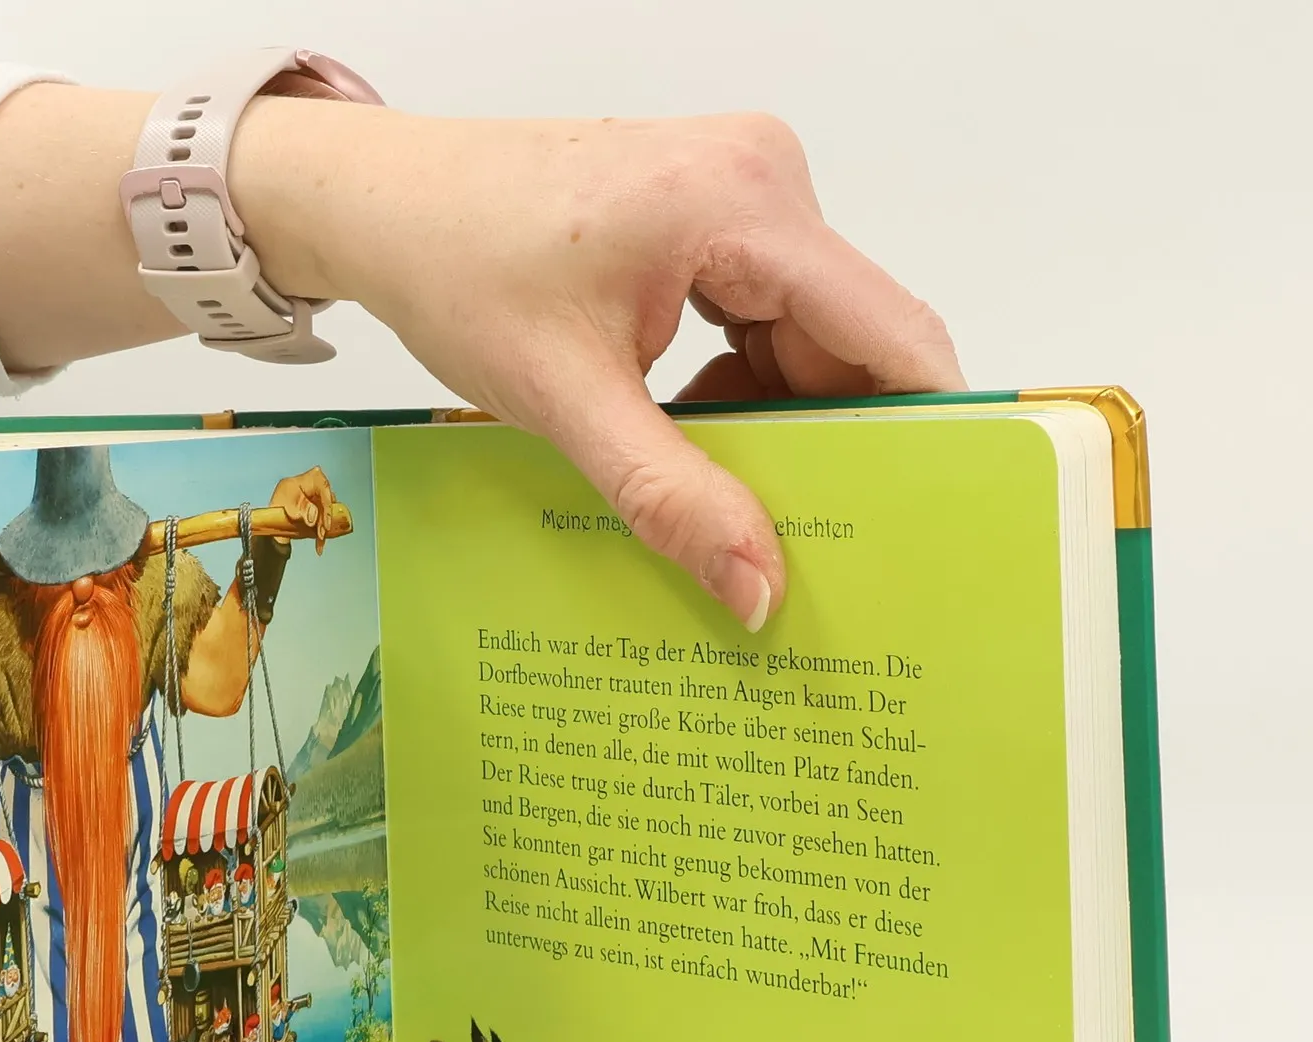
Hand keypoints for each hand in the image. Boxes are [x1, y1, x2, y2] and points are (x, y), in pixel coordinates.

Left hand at [238, 108, 962, 627]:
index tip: (928, 525)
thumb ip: (670, 499)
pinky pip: (762, 318)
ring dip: (777, 421)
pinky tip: (689, 436)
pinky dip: (741, 389)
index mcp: (747, 202)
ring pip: (804, 337)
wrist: (385, 204)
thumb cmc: (457, 268)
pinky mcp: (710, 217)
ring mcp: (740, 193)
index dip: (922, 430)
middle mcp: (764, 179)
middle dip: (836, 442)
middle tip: (818, 546)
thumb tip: (759, 590)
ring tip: (735, 499)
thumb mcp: (569, 403)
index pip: (889, 330)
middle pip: (850, 339)